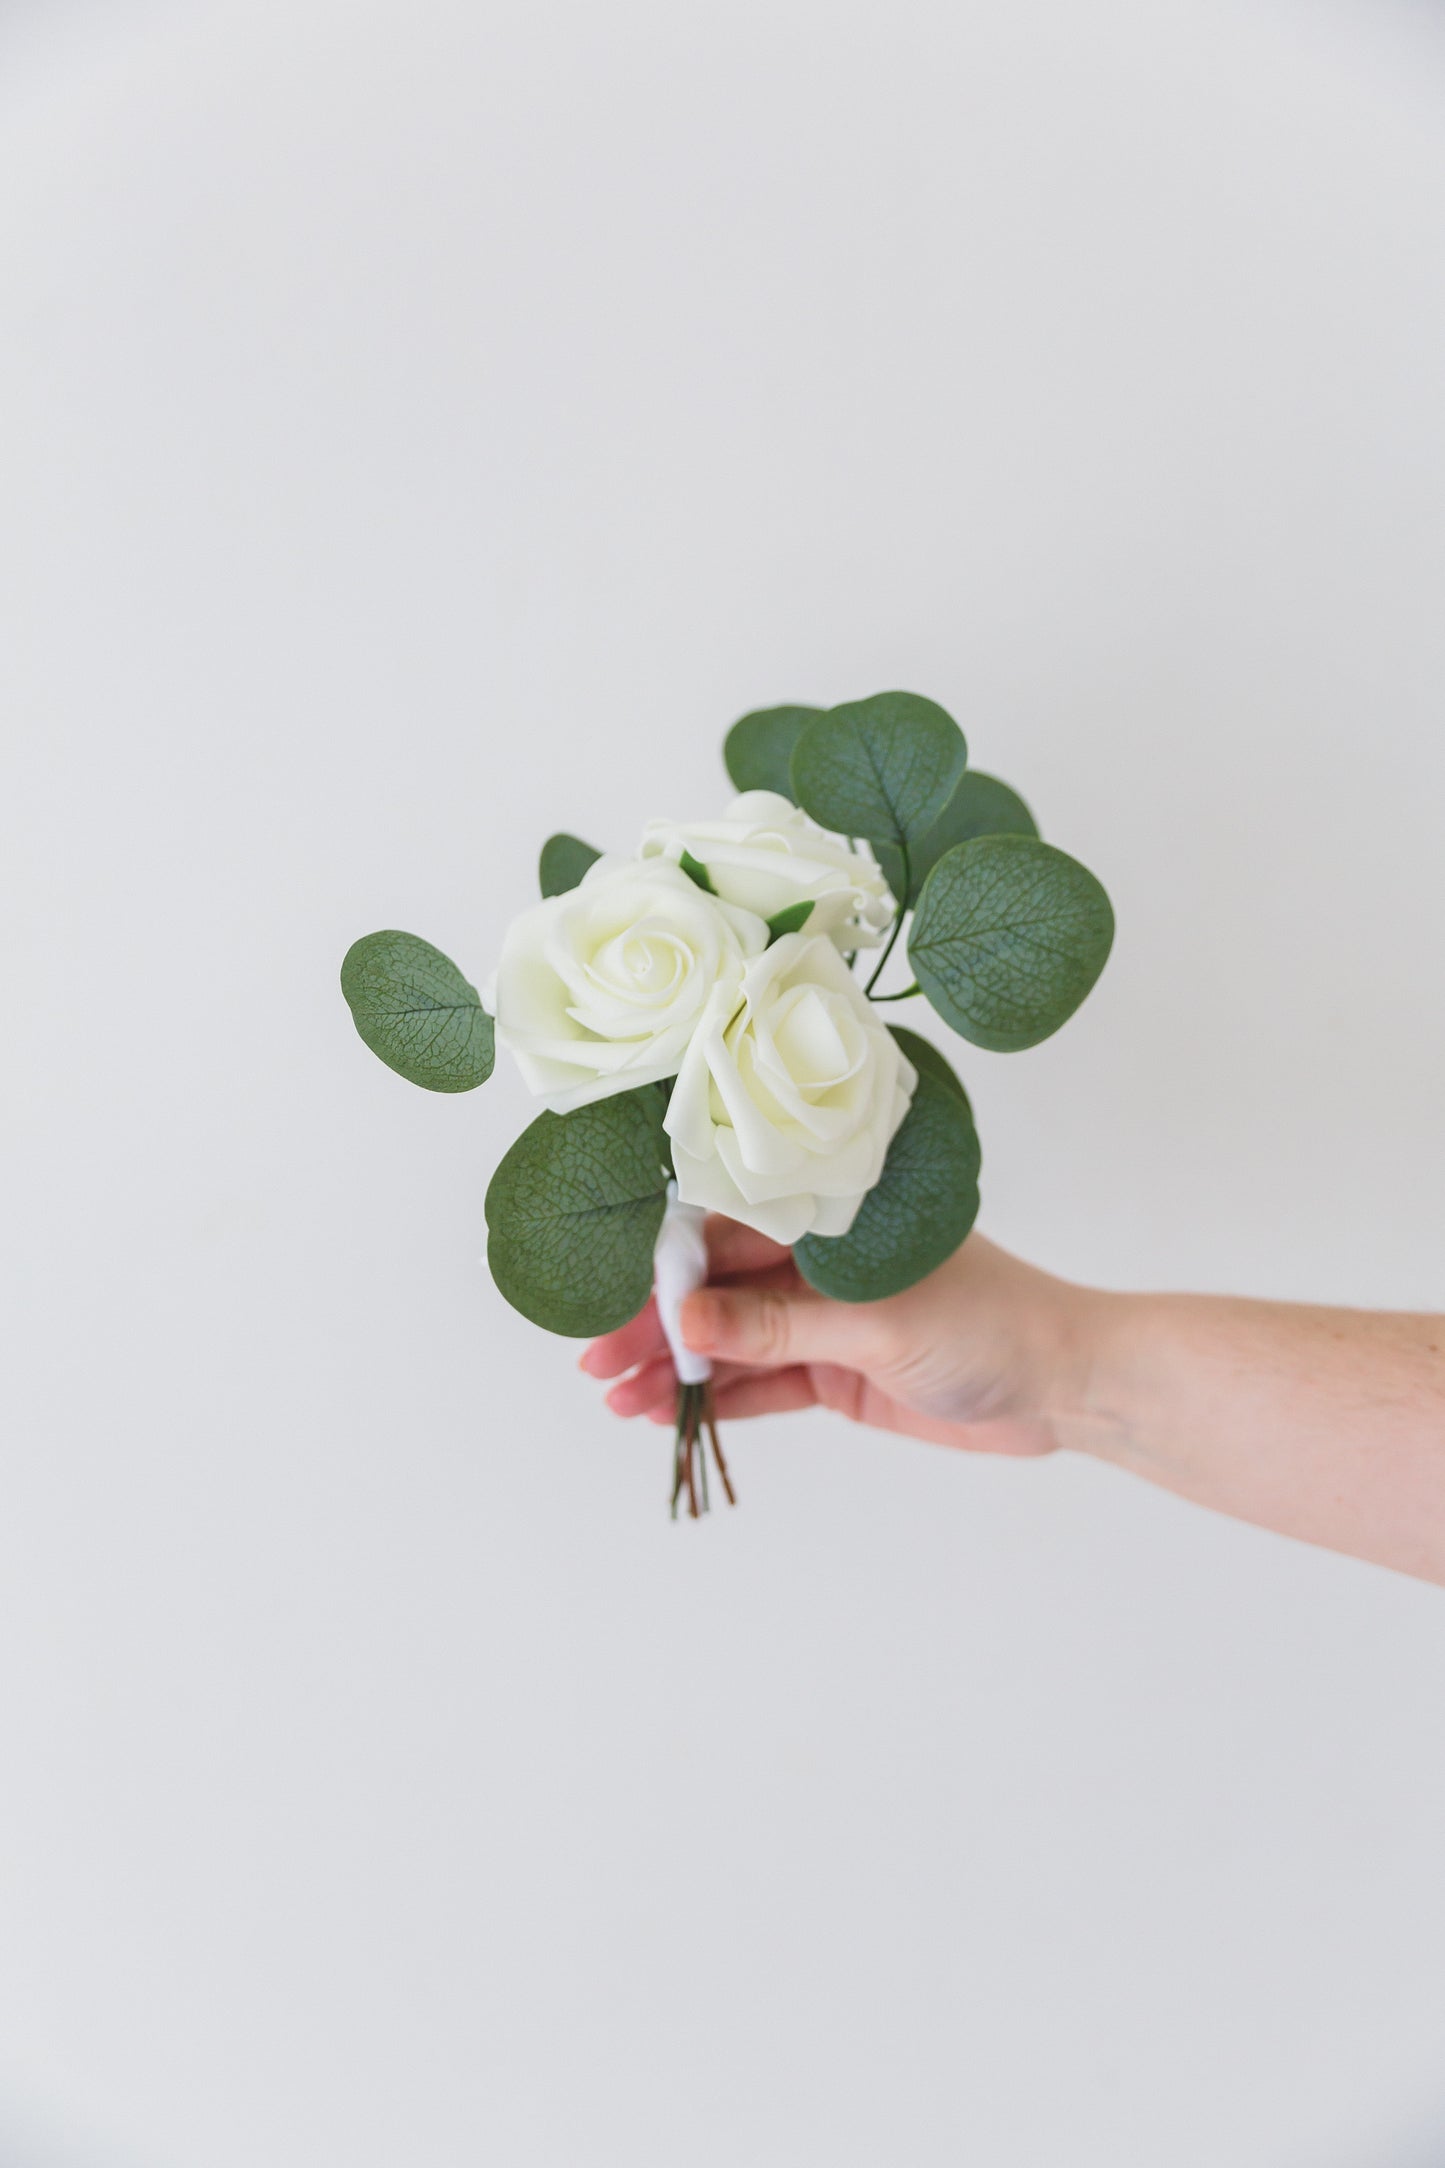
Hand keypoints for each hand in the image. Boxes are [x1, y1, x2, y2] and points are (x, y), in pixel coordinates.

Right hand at [580, 1219, 1094, 1458]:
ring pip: (731, 1342)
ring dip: (673, 1367)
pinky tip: (662, 1414)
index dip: (662, 1257)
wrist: (1065, 1386)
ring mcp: (824, 1319)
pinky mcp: (836, 1373)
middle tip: (593, 1357)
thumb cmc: (990, 1321)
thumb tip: (684, 1325)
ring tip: (612, 1396)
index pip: (727, 1224)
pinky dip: (714, 1400)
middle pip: (717, 1288)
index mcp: (832, 1218)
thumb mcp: (876, 1321)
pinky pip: (760, 1385)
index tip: (605, 1284)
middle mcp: (820, 1262)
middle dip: (653, 1321)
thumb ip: (778, 1327)